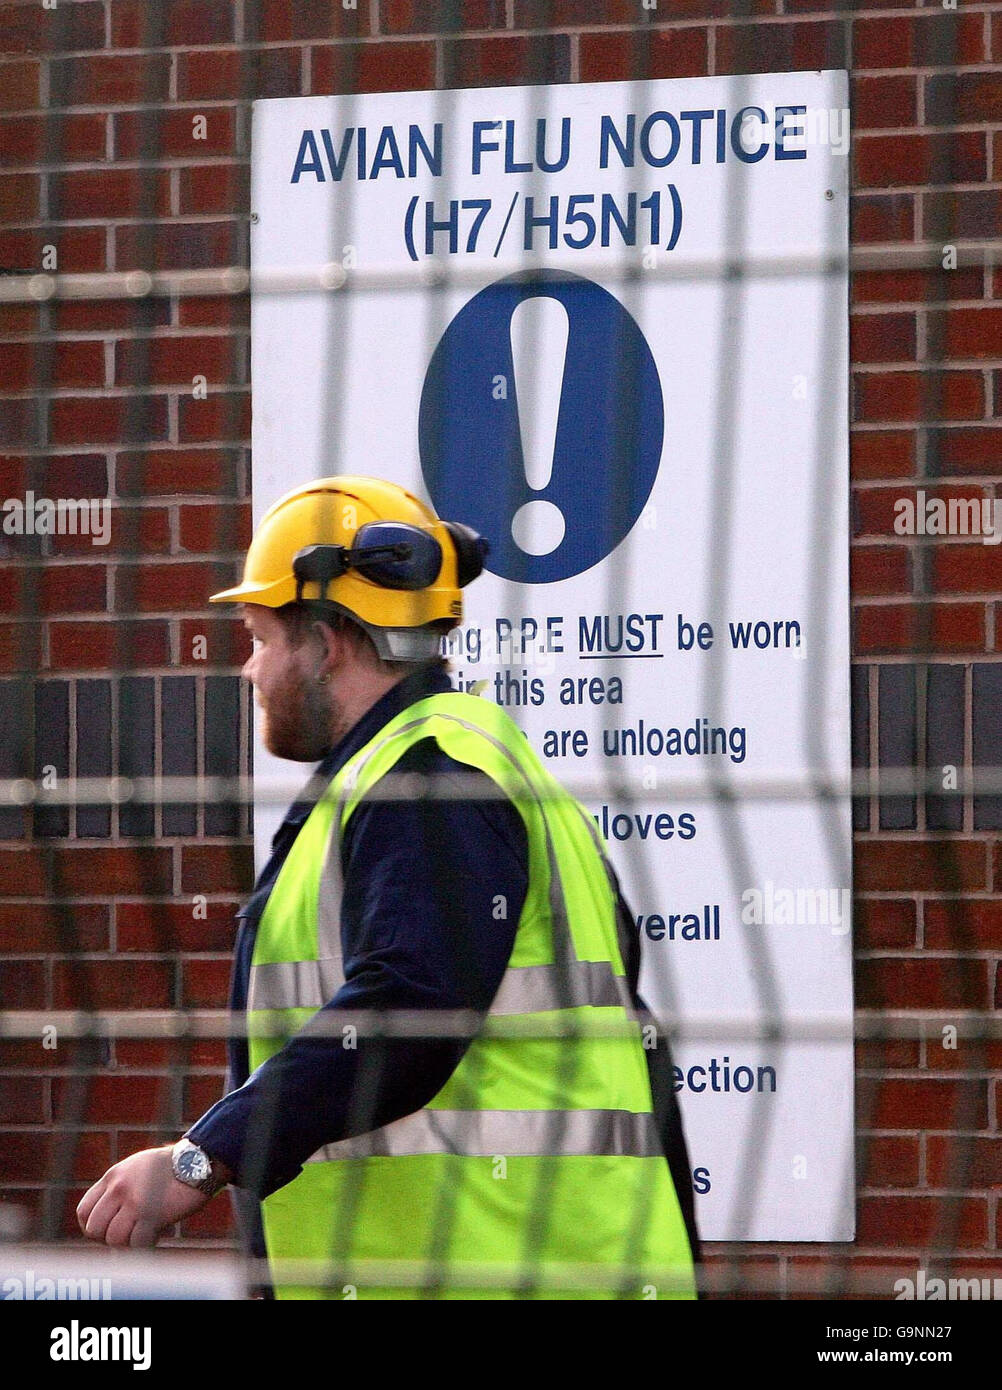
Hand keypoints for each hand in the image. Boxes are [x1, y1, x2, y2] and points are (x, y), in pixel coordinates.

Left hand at [76, 1146, 211, 1247]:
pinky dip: (145, 1246)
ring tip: (143, 1235)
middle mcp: (119, 1188)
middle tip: (126, 1236)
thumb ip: (118, 1188)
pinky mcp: (153, 1214)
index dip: (91, 1227)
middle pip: (95, 1228)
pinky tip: (156, 1236)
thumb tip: (107, 1219)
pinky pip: (137, 1243)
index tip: (106, 1231)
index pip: (83, 1211)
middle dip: (107, 1239)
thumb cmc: (169, 1168)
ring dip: (128, 1243)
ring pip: (114, 1239)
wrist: (197, 1162)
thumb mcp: (135, 1168)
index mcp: (112, 1177)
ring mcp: (135, 1201)